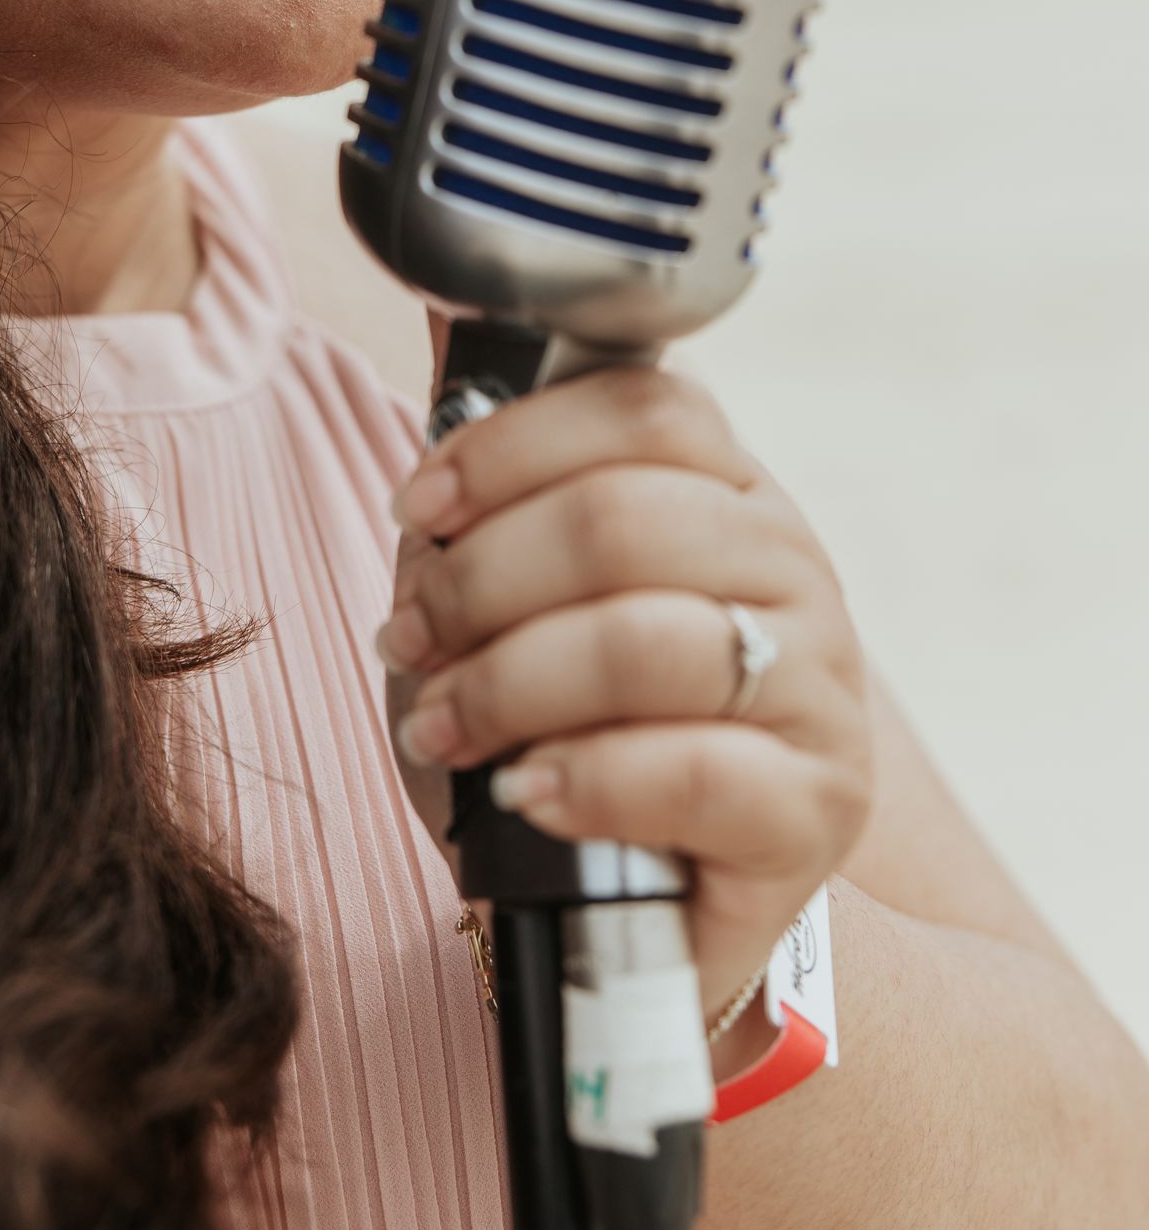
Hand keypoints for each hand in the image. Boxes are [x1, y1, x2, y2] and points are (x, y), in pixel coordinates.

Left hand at [376, 365, 872, 1025]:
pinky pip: (693, 769)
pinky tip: (528, 792)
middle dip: (484, 576)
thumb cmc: (578, 734)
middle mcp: (795, 571)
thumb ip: (502, 490)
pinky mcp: (818, 808)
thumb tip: (443, 321)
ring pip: (648, 640)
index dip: (511, 445)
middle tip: (411, 637)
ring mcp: (819, 688)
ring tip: (442, 722)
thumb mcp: (531, 604)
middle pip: (628, 517)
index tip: (420, 505)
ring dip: (507, 681)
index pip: (644, 410)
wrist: (658, 908)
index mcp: (733, 496)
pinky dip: (584, 776)